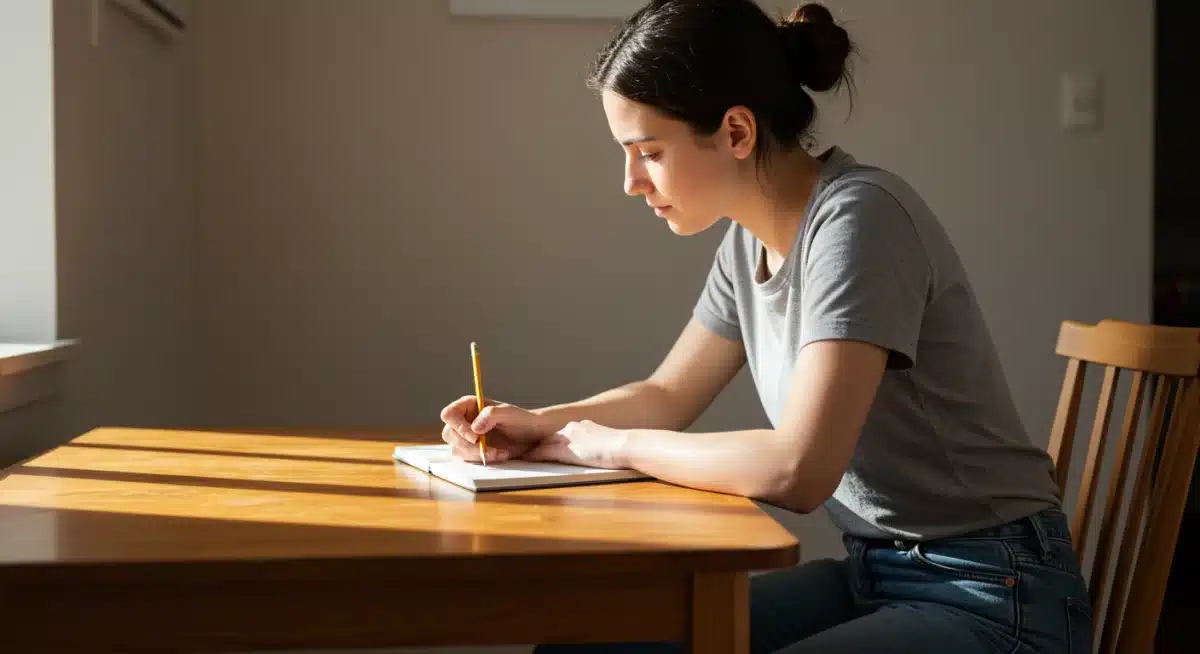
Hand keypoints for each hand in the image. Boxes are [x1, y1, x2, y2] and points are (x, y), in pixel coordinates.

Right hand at [438, 395, 552, 463]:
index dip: (458, 426)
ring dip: (478, 455)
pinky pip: (469, 460)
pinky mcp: (472, 452)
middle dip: (468, 446)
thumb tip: (474, 428)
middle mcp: (463, 421)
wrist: (532, 435)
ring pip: (457, 450)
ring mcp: (466, 438)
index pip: (449, 415)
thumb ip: (491, 415)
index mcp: (468, 405)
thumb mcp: (508, 413)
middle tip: (488, 450)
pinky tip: (500, 455)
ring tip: (500, 453)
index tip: (475, 437)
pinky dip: (483, 460)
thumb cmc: (520, 419)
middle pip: (449, 435)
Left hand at [525, 420, 628, 468]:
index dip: (553, 440)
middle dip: (539, 443)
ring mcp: (568, 438)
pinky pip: (543, 452)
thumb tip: (605, 455)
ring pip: (544, 443)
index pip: (562, 434)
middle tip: (525, 449)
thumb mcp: (610, 446)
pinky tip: (525, 459)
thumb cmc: (625, 449)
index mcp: (584, 427)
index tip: (544, 445)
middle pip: (550, 437)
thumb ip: (601, 447)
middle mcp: (573, 429)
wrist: (625, 445)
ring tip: (520, 454)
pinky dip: (533, 456)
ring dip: (533, 450)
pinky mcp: (565, 450)